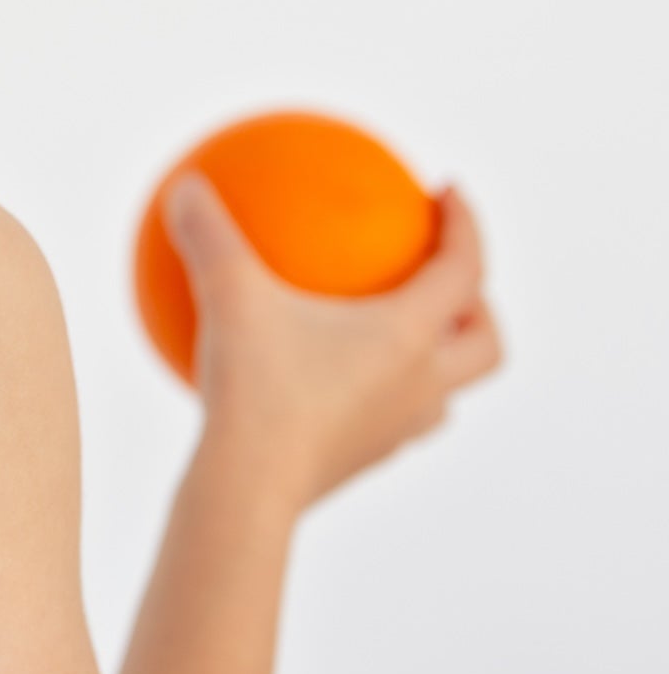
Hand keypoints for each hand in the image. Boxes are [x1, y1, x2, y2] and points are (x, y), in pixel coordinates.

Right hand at [163, 173, 502, 516]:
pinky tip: (318, 380)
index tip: (449, 193)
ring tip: (396, 336)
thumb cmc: (254, 389)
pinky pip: (384, 421)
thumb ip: (210, 234)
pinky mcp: (360, 462)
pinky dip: (372, 395)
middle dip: (478, 308)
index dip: (468, 227)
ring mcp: (393, 431)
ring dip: (435, 362)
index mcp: (410, 337)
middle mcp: (418, 386)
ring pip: (442, 396)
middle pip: (485, 348)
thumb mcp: (227, 294)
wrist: (252, 489)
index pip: (466, 272)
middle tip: (446, 277)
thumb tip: (188, 184)